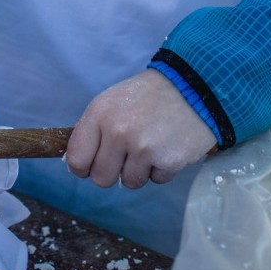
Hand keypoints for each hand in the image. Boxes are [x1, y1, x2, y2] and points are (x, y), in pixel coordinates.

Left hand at [66, 69, 216, 188]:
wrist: (194, 86)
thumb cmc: (148, 96)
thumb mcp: (113, 102)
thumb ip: (94, 130)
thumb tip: (77, 163)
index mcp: (99, 114)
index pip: (76, 160)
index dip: (84, 167)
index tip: (93, 163)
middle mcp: (118, 131)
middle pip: (101, 179)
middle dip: (114, 171)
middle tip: (128, 153)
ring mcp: (143, 148)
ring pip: (129, 182)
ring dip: (140, 170)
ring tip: (151, 145)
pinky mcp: (167, 161)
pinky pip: (156, 181)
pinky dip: (161, 169)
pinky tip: (167, 146)